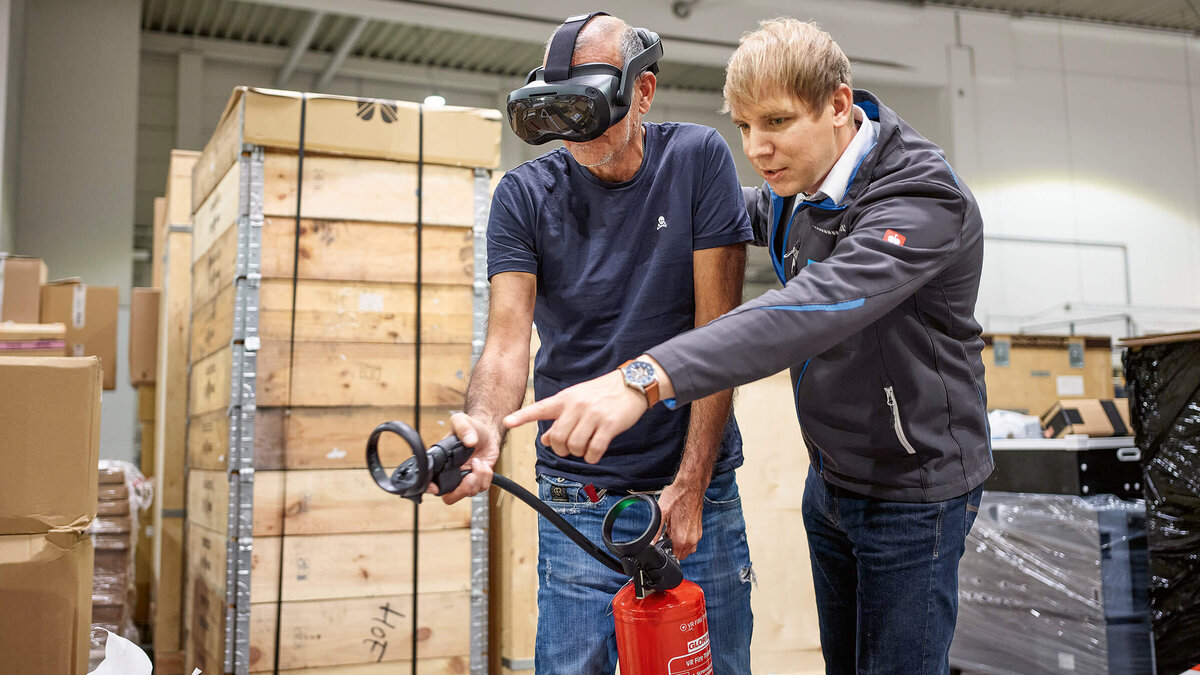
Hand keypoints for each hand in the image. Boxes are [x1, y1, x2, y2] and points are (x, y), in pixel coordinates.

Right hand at [431, 413, 498, 504]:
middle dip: (462, 489)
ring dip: (477, 478)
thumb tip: (469, 441)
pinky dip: (485, 477)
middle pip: (449, 496)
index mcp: (440, 462)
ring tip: (478, 462)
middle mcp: (450, 473)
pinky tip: (483, 464)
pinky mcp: (478, 480)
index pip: (429, 481)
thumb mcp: (462, 421)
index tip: (436, 487)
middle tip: (469, 475)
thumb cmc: (471, 427)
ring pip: (468, 493)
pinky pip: (482, 488)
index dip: (430, 488)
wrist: (488, 432)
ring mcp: (464, 478)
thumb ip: (463, 427)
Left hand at [503, 370, 647, 463]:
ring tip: (586, 446)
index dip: (522, 416)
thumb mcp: (577, 400)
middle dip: (562, 449)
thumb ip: (560, 419)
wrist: (632, 384)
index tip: (507, 422)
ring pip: (575, 446)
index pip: (540, 408)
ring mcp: (593, 415)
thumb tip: (545, 440)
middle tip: (570, 447)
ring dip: (578, 453)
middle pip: (558, 438)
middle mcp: (577, 406)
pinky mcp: (609, 425)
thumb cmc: (602, 394)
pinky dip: (592, 457)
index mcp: (565, 399)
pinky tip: (595, 451)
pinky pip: (594, 450)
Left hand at [658, 482, 703, 559]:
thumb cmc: (677, 496)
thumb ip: (655, 531)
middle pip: (681, 555)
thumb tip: (651, 542)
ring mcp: (697, 534)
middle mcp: (692, 539)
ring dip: (679, 545)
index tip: (662, 543)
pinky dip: (685, 539)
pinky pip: (692, 542)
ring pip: (688, 549)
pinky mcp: (699, 530)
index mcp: (682, 538)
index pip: (674, 556)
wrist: (691, 486)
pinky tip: (679, 527)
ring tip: (672, 531)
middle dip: (672, 548)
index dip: (666, 551)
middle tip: (666, 535)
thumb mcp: (661, 513)